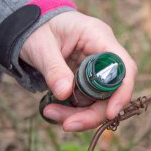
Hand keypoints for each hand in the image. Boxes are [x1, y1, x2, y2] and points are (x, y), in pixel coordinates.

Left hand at [20, 11, 136, 131]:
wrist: (27, 25)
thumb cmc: (36, 27)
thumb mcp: (41, 47)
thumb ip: (54, 69)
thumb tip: (66, 94)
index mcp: (97, 36)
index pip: (123, 66)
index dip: (122, 92)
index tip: (109, 114)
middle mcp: (102, 51)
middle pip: (112, 90)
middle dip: (92, 112)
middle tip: (67, 125)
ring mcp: (95, 66)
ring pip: (99, 99)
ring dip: (80, 114)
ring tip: (51, 114)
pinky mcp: (86, 77)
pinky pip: (87, 98)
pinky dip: (73, 109)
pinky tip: (54, 110)